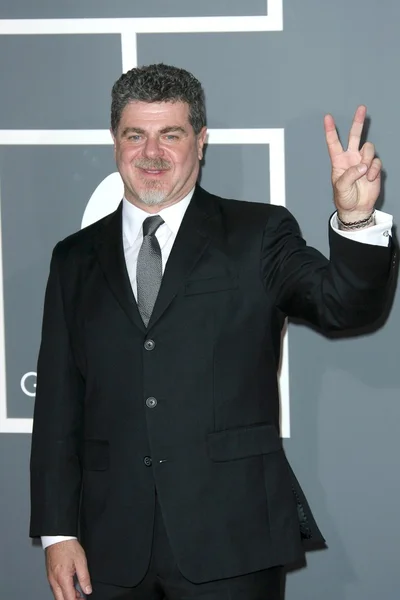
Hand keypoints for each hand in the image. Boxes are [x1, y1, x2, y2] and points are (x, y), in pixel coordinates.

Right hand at [46, 540, 91, 599]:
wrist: (58, 537)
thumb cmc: (68, 547)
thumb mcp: (81, 561)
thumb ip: (85, 577)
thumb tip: (87, 590)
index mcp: (63, 578)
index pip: (69, 598)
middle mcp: (54, 581)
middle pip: (61, 599)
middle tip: (81, 599)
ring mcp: (51, 578)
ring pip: (58, 595)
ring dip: (67, 596)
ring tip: (78, 594)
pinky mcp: (50, 575)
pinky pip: (56, 588)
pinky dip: (63, 591)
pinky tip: (71, 587)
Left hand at [324, 105, 381, 222]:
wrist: (357, 208)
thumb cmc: (344, 198)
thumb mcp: (341, 187)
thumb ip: (350, 175)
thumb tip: (362, 166)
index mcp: (339, 161)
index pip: (333, 143)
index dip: (330, 130)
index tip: (327, 118)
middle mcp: (351, 158)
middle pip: (355, 136)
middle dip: (358, 122)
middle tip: (361, 108)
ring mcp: (363, 162)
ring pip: (368, 148)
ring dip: (367, 160)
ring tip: (364, 175)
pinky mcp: (373, 168)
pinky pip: (376, 162)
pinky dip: (374, 170)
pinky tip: (370, 179)